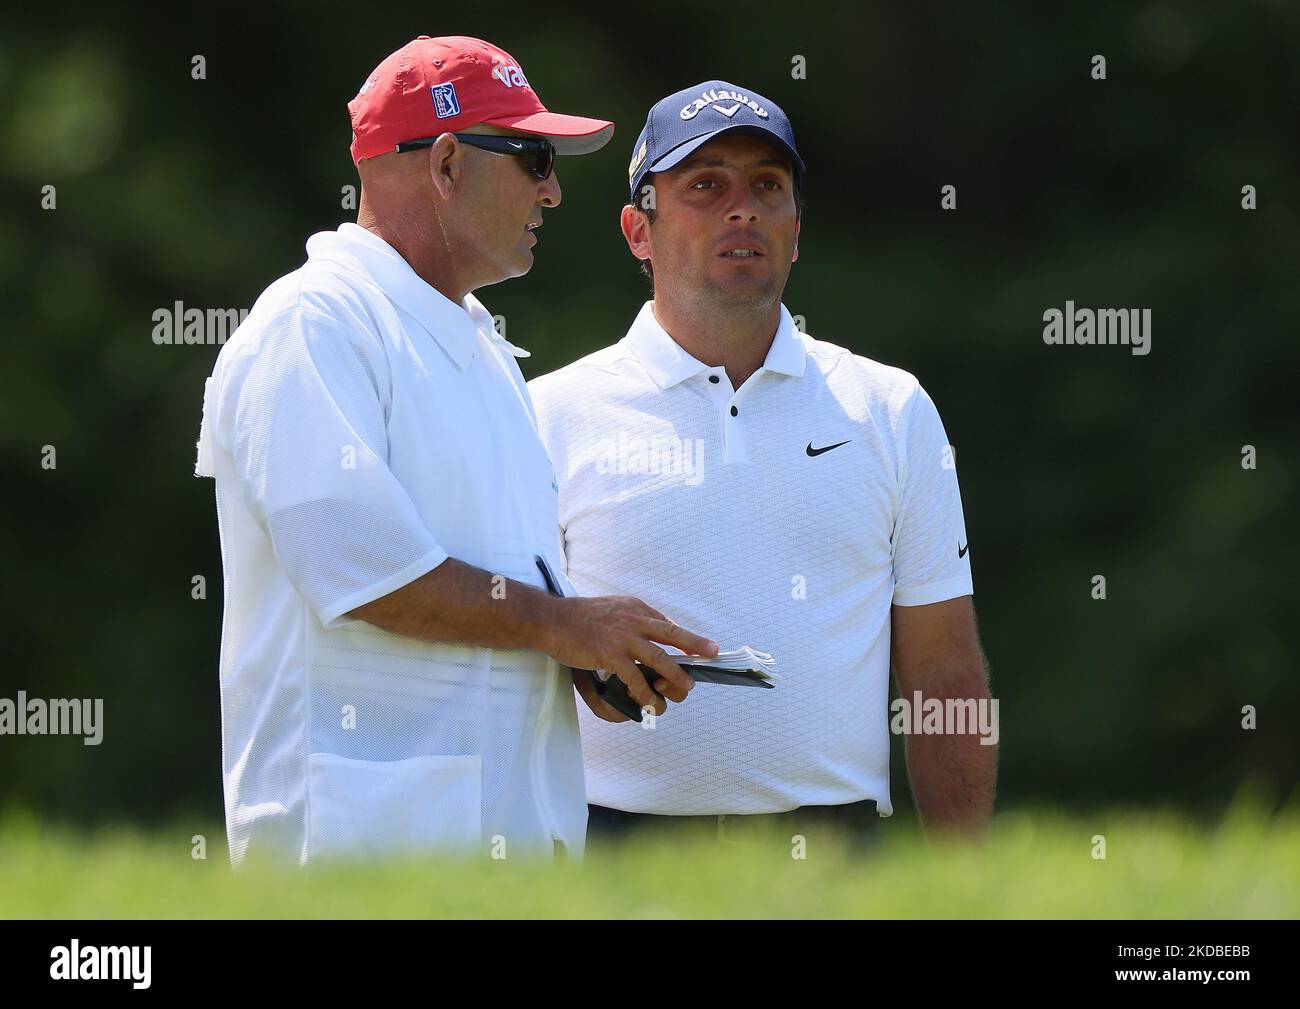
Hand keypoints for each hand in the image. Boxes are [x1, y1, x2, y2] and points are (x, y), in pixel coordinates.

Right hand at [545, 595, 717, 711]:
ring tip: (686, 687)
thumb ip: (630, 618)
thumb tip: (649, 631)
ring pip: (659, 658)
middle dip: (695, 644)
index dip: (683, 636)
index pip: (664, 622)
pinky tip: (650, 702)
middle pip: (671, 634)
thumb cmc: (577, 616)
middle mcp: (632, 618)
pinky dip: (645, 692)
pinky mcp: (610, 655)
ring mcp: (622, 637)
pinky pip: (635, 678)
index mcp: (633, 607)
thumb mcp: (610, 608)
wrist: (550, 619)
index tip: (699, 645)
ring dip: (676, 675)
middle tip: (712, 653)